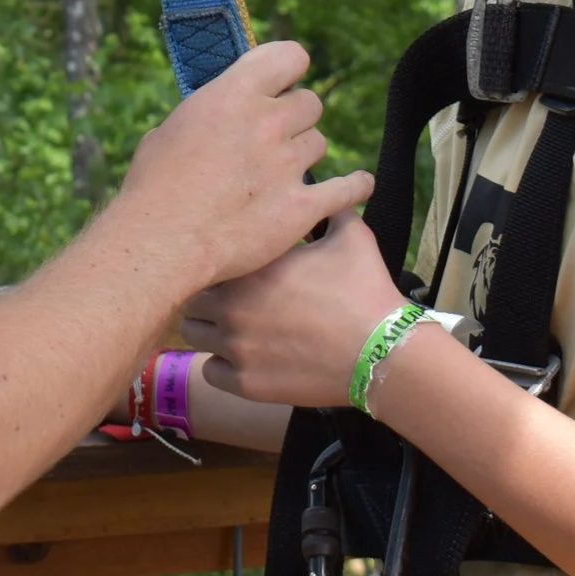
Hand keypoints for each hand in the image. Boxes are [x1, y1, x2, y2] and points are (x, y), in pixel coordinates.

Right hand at [119, 41, 373, 288]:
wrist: (163, 240)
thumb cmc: (155, 185)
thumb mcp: (172, 127)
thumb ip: (208, 113)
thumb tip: (216, 115)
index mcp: (235, 93)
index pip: (290, 56)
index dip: (288, 69)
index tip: (280, 83)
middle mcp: (268, 121)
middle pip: (310, 103)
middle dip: (294, 118)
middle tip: (273, 138)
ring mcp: (288, 164)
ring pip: (319, 144)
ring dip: (303, 155)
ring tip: (282, 173)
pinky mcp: (302, 206)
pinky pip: (348, 189)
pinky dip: (354, 186)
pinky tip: (358, 185)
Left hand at [181, 202, 403, 408]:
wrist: (381, 352)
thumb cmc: (365, 290)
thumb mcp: (351, 235)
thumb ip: (329, 207)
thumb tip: (324, 191)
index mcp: (251, 265)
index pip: (209, 257)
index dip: (223, 263)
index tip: (239, 268)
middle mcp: (233, 304)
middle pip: (193, 295)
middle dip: (209, 294)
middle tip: (233, 300)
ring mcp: (236, 346)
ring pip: (192, 334)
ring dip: (209, 329)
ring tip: (234, 329)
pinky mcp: (245, 383)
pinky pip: (209, 372)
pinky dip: (221, 365)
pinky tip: (243, 358)